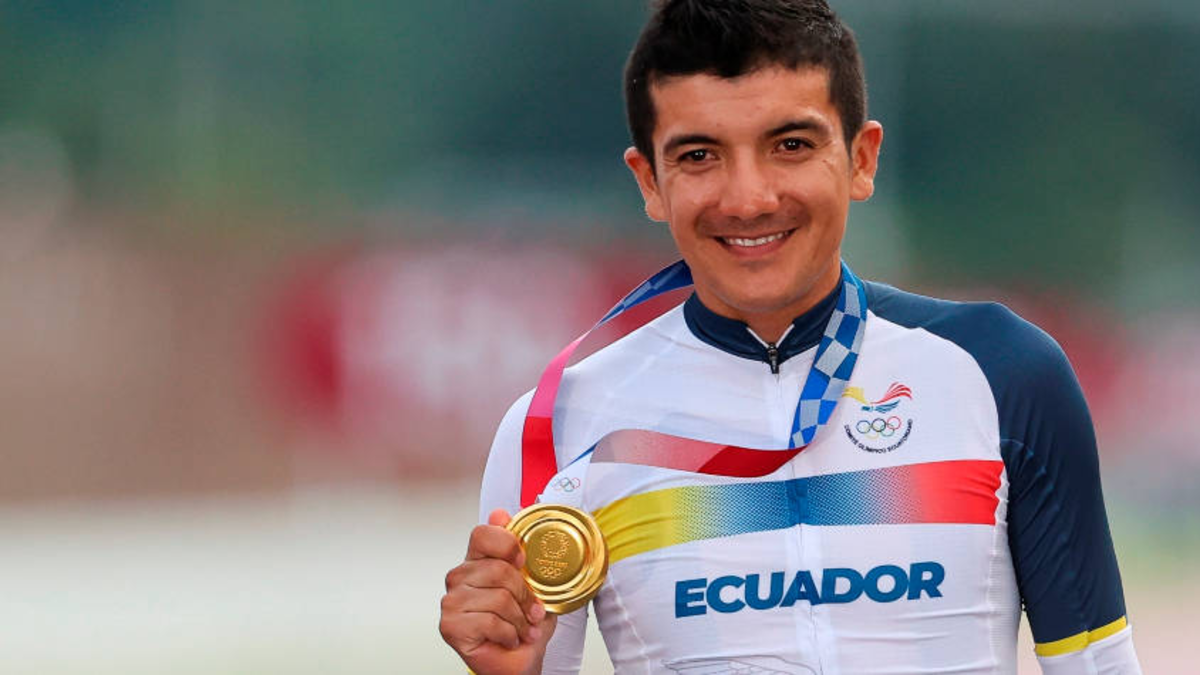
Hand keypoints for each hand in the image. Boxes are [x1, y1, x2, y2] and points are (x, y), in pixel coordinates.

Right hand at [440, 509, 557, 674]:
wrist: (519, 663)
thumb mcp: (531, 582)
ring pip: (499, 597)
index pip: (483, 534)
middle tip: (530, 611)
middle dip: (524, 595)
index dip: (508, 545)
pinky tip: (507, 638)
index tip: (522, 562)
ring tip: (520, 628)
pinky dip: (508, 633)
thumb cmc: (523, 625)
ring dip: (519, 619)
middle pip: (499, 569)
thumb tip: (499, 512)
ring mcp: (452, 601)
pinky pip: (490, 620)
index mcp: (476, 561)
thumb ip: (518, 549)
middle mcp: (460, 577)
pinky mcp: (450, 625)